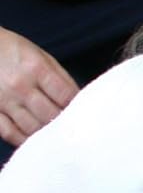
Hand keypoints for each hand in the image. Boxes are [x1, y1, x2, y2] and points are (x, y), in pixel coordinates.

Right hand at [0, 27, 76, 146]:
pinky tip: (34, 141)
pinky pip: (9, 132)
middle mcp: (19, 86)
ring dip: (47, 135)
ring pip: (32, 127)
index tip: (85, 115)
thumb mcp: (40, 55)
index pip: (66, 96)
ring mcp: (3, 100)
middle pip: (50, 115)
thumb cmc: (12, 50)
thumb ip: (60, 77)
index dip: (78, 108)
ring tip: (58, 138)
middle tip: (74, 131)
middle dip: (64, 124)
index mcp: (36, 68)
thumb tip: (78, 100)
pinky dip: (24, 140)